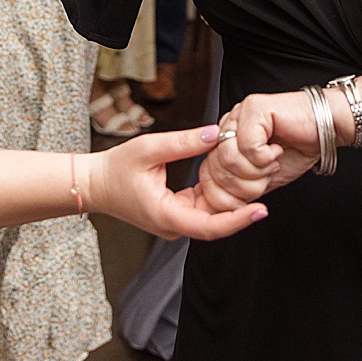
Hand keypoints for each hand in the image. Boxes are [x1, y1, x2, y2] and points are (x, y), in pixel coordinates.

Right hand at [86, 125, 268, 240]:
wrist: (94, 184)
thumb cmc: (115, 168)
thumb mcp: (149, 148)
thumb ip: (184, 142)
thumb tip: (216, 133)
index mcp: (168, 216)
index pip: (211, 226)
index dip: (239, 220)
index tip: (262, 210)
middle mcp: (174, 226)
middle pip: (217, 224)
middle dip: (243, 208)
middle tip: (268, 184)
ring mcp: (175, 222)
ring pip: (212, 217)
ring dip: (232, 202)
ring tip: (257, 180)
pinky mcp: (175, 214)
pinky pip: (203, 209)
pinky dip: (218, 196)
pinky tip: (235, 179)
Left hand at [198, 91, 323, 210]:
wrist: (328, 128)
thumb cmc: (298, 149)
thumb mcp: (263, 178)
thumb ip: (240, 189)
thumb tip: (219, 209)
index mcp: (226, 141)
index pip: (206, 175)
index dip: (227, 196)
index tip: (252, 195)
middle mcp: (228, 126)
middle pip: (215, 169)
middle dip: (244, 186)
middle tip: (266, 177)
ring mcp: (238, 114)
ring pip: (228, 158)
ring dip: (255, 171)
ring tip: (271, 163)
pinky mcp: (253, 107)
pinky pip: (247, 146)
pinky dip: (264, 157)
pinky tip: (277, 150)